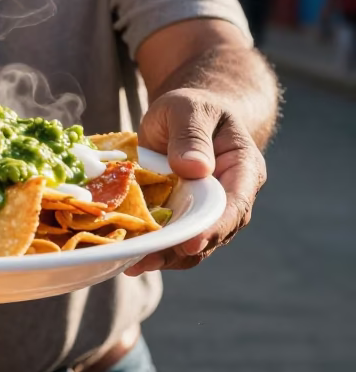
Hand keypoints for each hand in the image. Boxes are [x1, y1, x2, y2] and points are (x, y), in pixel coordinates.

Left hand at [124, 88, 266, 275]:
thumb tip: (194, 168)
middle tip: (148, 259)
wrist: (187, 115)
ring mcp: (207, 211)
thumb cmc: (193, 107)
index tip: (190, 243)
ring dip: (164, 256)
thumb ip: (191, 134)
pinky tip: (128, 254)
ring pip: (192, 243)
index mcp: (243, 169)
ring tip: (133, 264)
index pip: (235, 205)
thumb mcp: (190, 108)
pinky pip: (172, 238)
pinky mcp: (184, 216)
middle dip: (181, 250)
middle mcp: (231, 198)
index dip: (213, 228)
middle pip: (213, 233)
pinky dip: (152, 247)